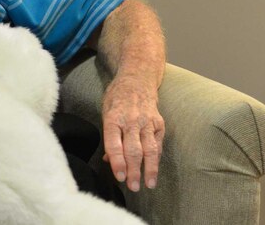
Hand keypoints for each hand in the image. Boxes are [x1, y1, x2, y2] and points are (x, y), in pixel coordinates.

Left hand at [101, 74, 163, 191]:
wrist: (137, 79)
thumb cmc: (117, 98)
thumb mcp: (105, 113)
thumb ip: (109, 137)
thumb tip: (109, 161)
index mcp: (113, 118)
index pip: (115, 144)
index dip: (117, 162)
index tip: (120, 177)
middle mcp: (131, 120)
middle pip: (133, 150)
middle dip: (133, 170)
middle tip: (133, 186)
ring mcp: (147, 121)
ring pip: (149, 149)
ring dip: (149, 169)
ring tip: (148, 184)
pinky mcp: (159, 123)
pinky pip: (158, 144)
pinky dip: (156, 159)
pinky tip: (154, 171)